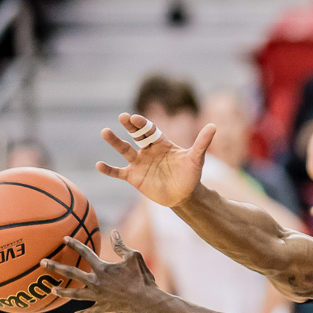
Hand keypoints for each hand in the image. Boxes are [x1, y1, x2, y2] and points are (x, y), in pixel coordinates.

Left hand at [46, 231, 161, 312]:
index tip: (64, 239)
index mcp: (102, 268)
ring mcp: (99, 296)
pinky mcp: (104, 307)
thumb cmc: (142, 277)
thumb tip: (114, 232)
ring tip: (52, 289)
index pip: (85, 253)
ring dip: (63, 291)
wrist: (147, 301)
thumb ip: (121, 245)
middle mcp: (96, 282)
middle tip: (43, 263)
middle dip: (56, 267)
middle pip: (72, 273)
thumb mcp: (133, 257)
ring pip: (76, 294)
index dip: (74, 245)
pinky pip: (91, 311)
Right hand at [96, 113, 213, 208]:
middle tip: (122, 117)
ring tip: (105, 132)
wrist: (185, 196)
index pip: (150, 129)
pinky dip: (109, 170)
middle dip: (129, 126)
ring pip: (124, 150)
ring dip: (114, 141)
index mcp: (161, 143)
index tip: (136, 118)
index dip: (143, 123)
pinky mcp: (134, 177)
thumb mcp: (197, 158)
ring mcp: (139, 163)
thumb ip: (202, 142)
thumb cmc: (191, 175)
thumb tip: (214, 126)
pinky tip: (99, 165)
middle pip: (136, 135)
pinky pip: (118, 172)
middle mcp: (147, 150)